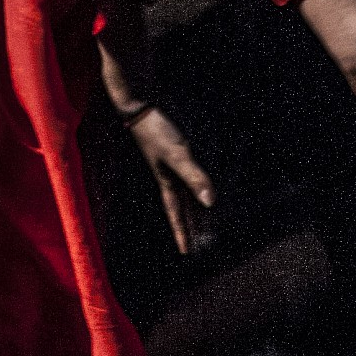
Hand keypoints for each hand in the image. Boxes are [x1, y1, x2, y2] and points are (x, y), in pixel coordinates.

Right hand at [129, 108, 217, 255]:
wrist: (143, 102)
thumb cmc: (156, 130)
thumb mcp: (177, 155)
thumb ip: (195, 177)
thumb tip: (211, 201)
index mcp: (167, 182)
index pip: (176, 214)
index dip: (182, 234)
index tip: (185, 253)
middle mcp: (173, 176)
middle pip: (187, 207)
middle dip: (195, 225)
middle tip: (205, 245)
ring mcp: (178, 163)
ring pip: (192, 192)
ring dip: (201, 207)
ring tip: (212, 222)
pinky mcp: (183, 149)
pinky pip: (196, 173)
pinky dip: (204, 183)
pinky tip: (212, 184)